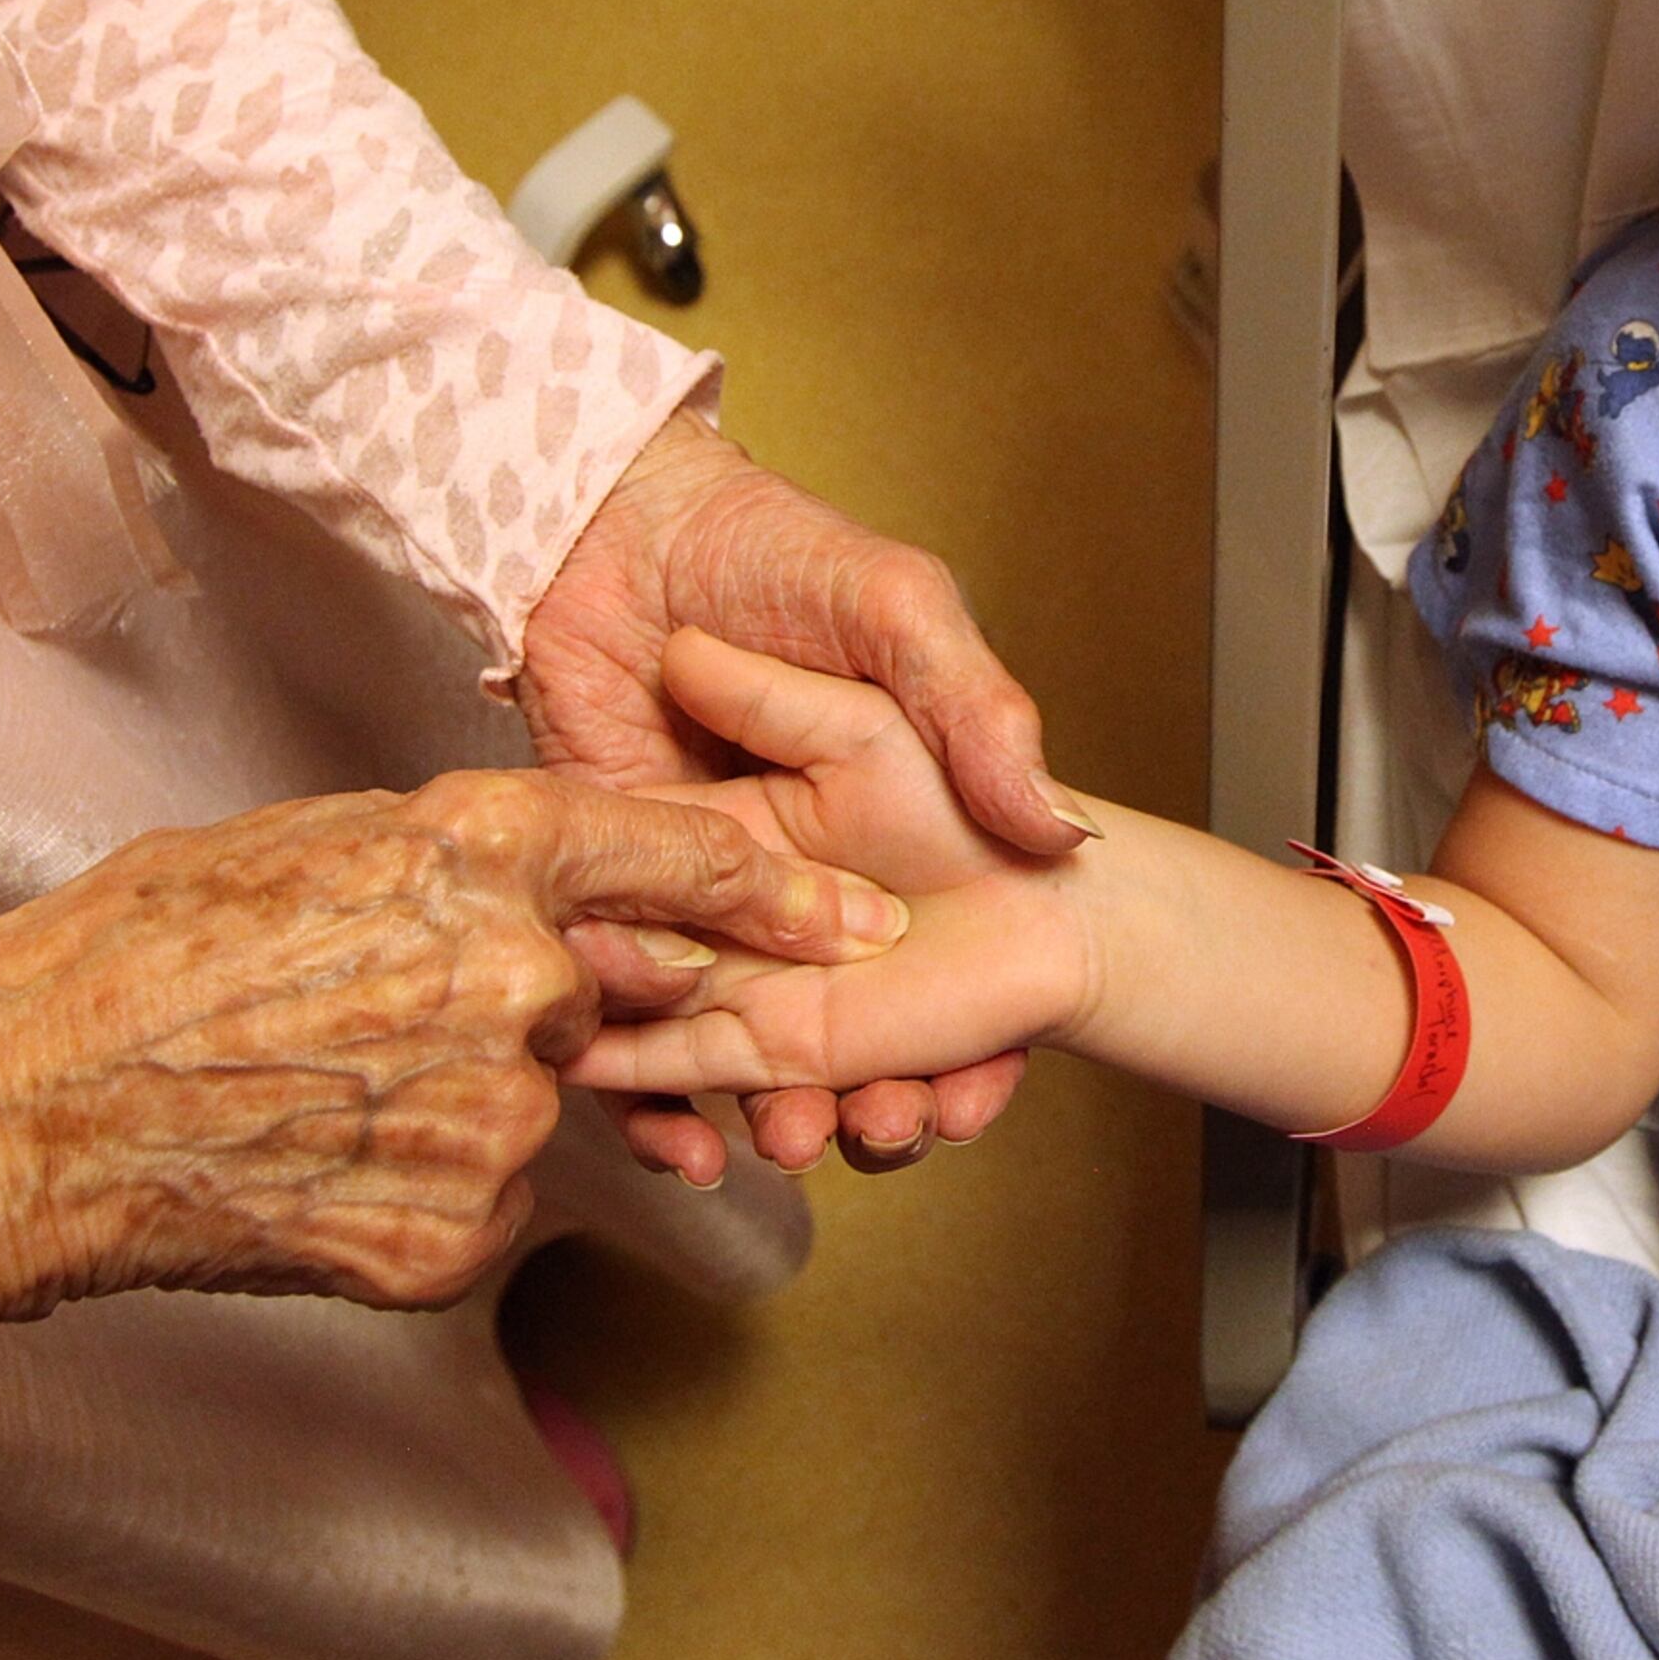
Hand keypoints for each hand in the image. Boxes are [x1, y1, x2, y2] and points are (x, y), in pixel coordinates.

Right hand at [0, 768, 906, 1321]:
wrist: (28, 1104)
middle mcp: (510, 976)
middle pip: (606, 995)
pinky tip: (321, 1162)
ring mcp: (490, 1116)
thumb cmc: (144, 954)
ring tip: (319, 1087)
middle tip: (416, 1018)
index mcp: (473, 849)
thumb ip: (457, 860)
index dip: (770, 889)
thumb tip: (544, 889)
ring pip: (539, 1108)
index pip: (674, 852)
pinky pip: (490, 1206)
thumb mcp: (314, 840)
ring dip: (463, 1100)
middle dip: (547, 1008)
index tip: (846, 918)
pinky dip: (425, 1189)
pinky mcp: (454, 1233)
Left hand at [519, 414, 1067, 1172]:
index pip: (930, 963)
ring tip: (801, 1136)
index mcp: (868, 826)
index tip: (973, 1097)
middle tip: (887, 1128)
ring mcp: (689, 893)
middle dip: (866, 1101)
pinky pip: (623, 1017)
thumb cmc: (768, 547)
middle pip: (835, 1029)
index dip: (961, 1045)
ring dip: (771, 1110)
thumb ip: (982, 716)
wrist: (618, 518)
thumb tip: (1059, 827)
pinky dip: (646, 1092)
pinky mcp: (599, 894)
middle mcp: (783, 876)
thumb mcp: (904, 615)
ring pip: (736, 1044)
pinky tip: (682, 1141)